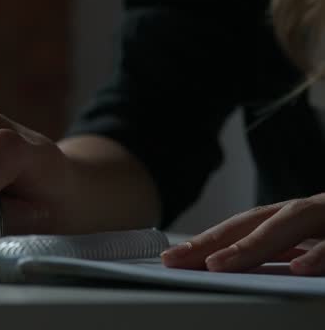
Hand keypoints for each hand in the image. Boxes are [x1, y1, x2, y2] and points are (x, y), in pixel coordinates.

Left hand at [161, 194, 324, 274]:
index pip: (239, 229)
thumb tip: (230, 267)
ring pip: (289, 223)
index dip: (204, 242)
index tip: (170, 259)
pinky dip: (319, 254)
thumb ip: (277, 252)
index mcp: (288, 219)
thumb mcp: (308, 242)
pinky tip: (298, 267)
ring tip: (217, 264)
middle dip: (211, 241)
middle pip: (252, 223)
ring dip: (251, 245)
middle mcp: (304, 213)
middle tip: (176, 259)